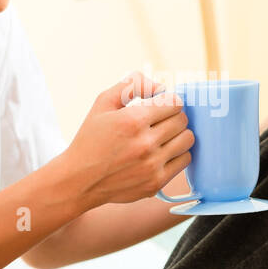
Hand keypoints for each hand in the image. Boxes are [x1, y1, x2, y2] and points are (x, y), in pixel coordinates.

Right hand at [65, 73, 194, 207]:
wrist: (79, 180)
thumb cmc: (90, 139)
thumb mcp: (102, 103)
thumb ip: (131, 86)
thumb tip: (160, 86)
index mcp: (132, 120)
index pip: (174, 102)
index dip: (168, 101)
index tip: (159, 106)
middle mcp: (145, 143)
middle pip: (182, 120)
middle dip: (173, 116)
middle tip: (159, 121)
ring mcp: (152, 165)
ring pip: (187, 139)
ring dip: (178, 134)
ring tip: (162, 136)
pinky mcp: (156, 182)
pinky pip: (185, 160)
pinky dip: (177, 154)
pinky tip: (162, 152)